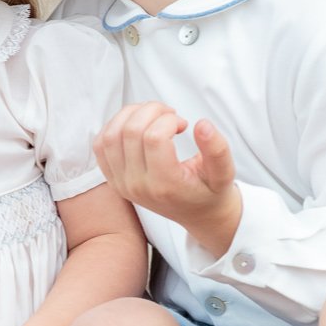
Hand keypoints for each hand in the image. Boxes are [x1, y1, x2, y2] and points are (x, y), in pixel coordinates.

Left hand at [94, 102, 240, 255]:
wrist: (195, 213)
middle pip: (130, 131)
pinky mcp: (113, 179)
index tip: (183, 123)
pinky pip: (101, 145)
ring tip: (153, 116)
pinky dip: (116, 126)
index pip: (154, 138)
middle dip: (151, 111)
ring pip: (110, 135)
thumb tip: (202, 124)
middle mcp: (137, 186)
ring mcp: (121, 183)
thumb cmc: (210, 191)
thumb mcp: (225, 173)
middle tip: (169, 115)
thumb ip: (217, 149)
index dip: (169, 120)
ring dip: (132, 114)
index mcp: (165, 184)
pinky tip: (139, 125)